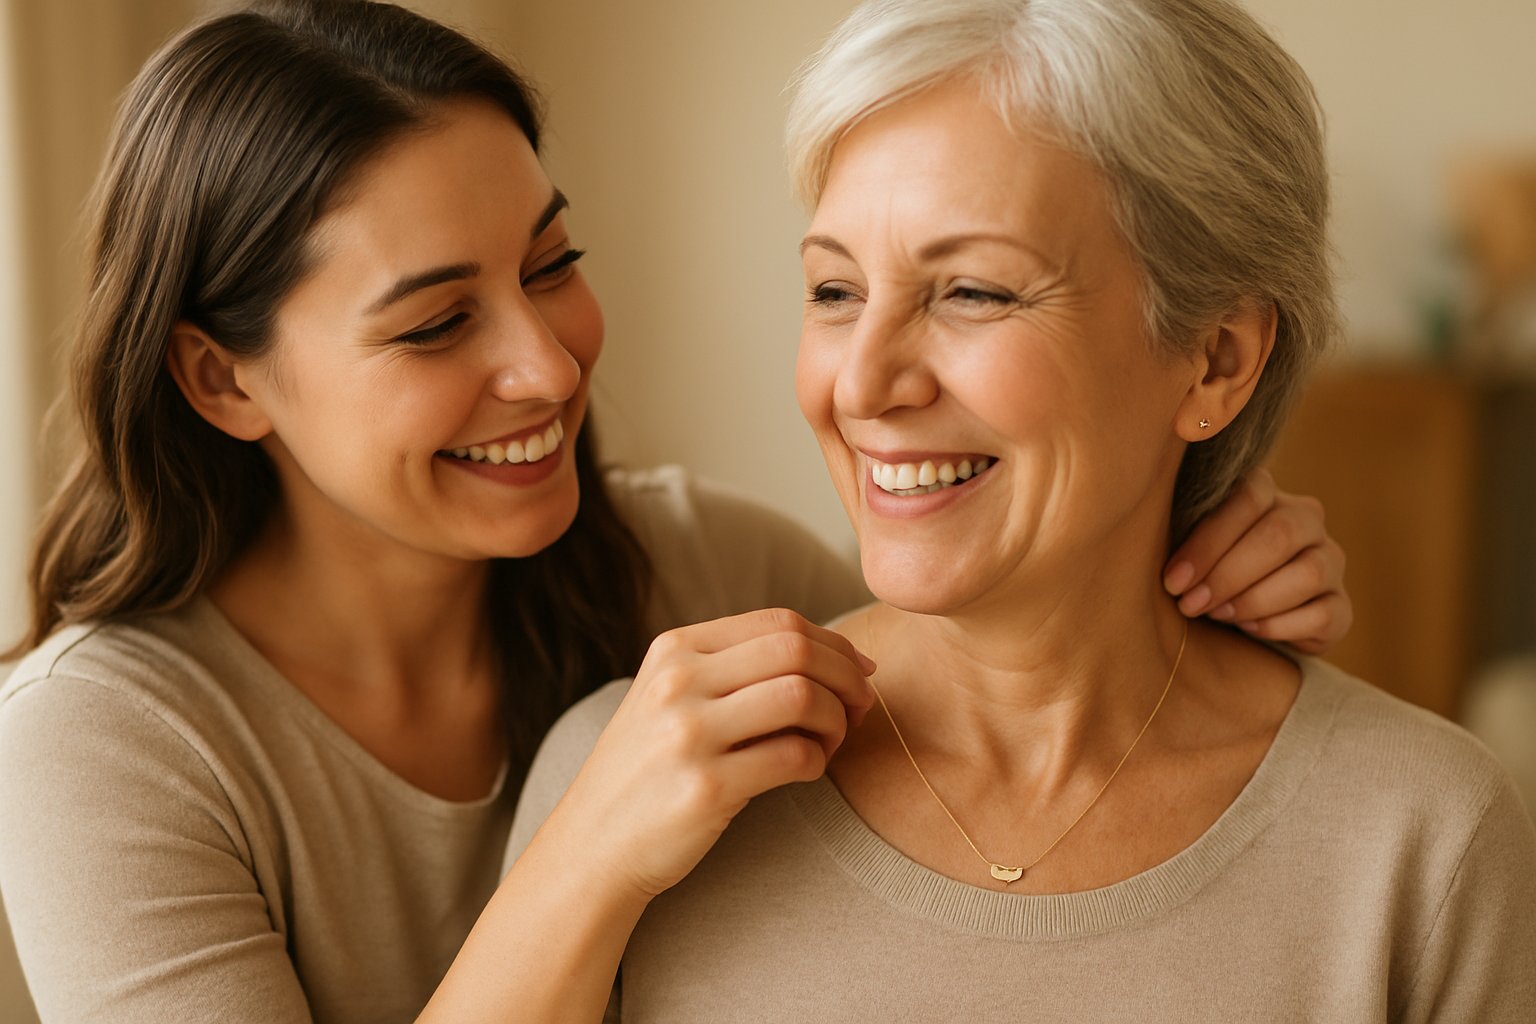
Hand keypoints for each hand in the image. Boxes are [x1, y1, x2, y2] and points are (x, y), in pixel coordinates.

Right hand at [546, 608, 874, 900]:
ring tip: (832, 741)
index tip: (859, 670)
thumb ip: (733, 666)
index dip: (834, 643)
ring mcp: (689, 735)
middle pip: (797, 651)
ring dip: (837, 720)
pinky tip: (807, 770)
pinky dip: (818, 761)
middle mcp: (677, 682)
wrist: (593, 845)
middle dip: (846, 676)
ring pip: (802, 697)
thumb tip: (834, 652)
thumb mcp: (670, 696)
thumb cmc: (650, 769)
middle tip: (861, 706)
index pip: (779, 622)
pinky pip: (794, 757)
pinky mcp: (707, 789)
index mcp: (674, 649)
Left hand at [1163, 467, 1349, 653]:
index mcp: (1265, 494)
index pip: (1248, 497)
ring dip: (1255, 599)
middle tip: (1190, 604)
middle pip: (1280, 534)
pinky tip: (1249, 630)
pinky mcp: (1340, 607)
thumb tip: (1150, 532)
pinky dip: (1280, 625)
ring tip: (1218, 615)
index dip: (1209, 541)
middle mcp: (1306, 520)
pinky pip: (1324, 613)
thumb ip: (1176, 527)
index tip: (1173, 580)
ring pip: (1309, 572)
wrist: (1231, 622)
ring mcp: (1330, 561)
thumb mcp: (1184, 545)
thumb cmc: (1197, 572)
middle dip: (1228, 574)